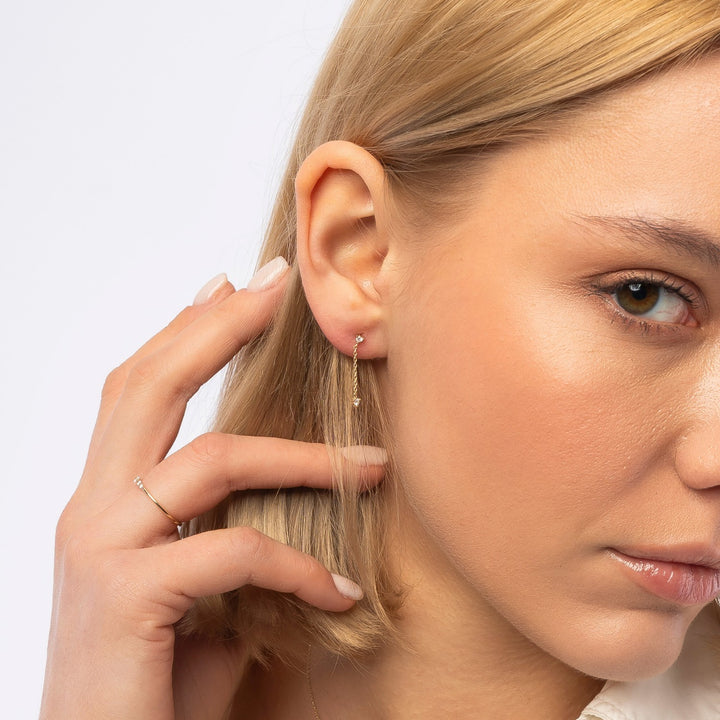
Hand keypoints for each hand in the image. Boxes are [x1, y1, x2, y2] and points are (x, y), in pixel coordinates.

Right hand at [40, 260, 383, 719]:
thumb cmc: (151, 679)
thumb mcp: (193, 588)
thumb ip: (219, 532)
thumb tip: (278, 497)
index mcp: (102, 500)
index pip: (135, 388)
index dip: (181, 330)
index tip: (227, 285)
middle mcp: (90, 511)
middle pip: (148, 385)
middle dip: (216, 326)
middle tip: (276, 286)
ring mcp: (101, 549)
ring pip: (211, 459)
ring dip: (304, 457)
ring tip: (373, 464)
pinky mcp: (126, 598)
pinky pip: (236, 549)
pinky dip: (299, 564)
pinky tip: (337, 588)